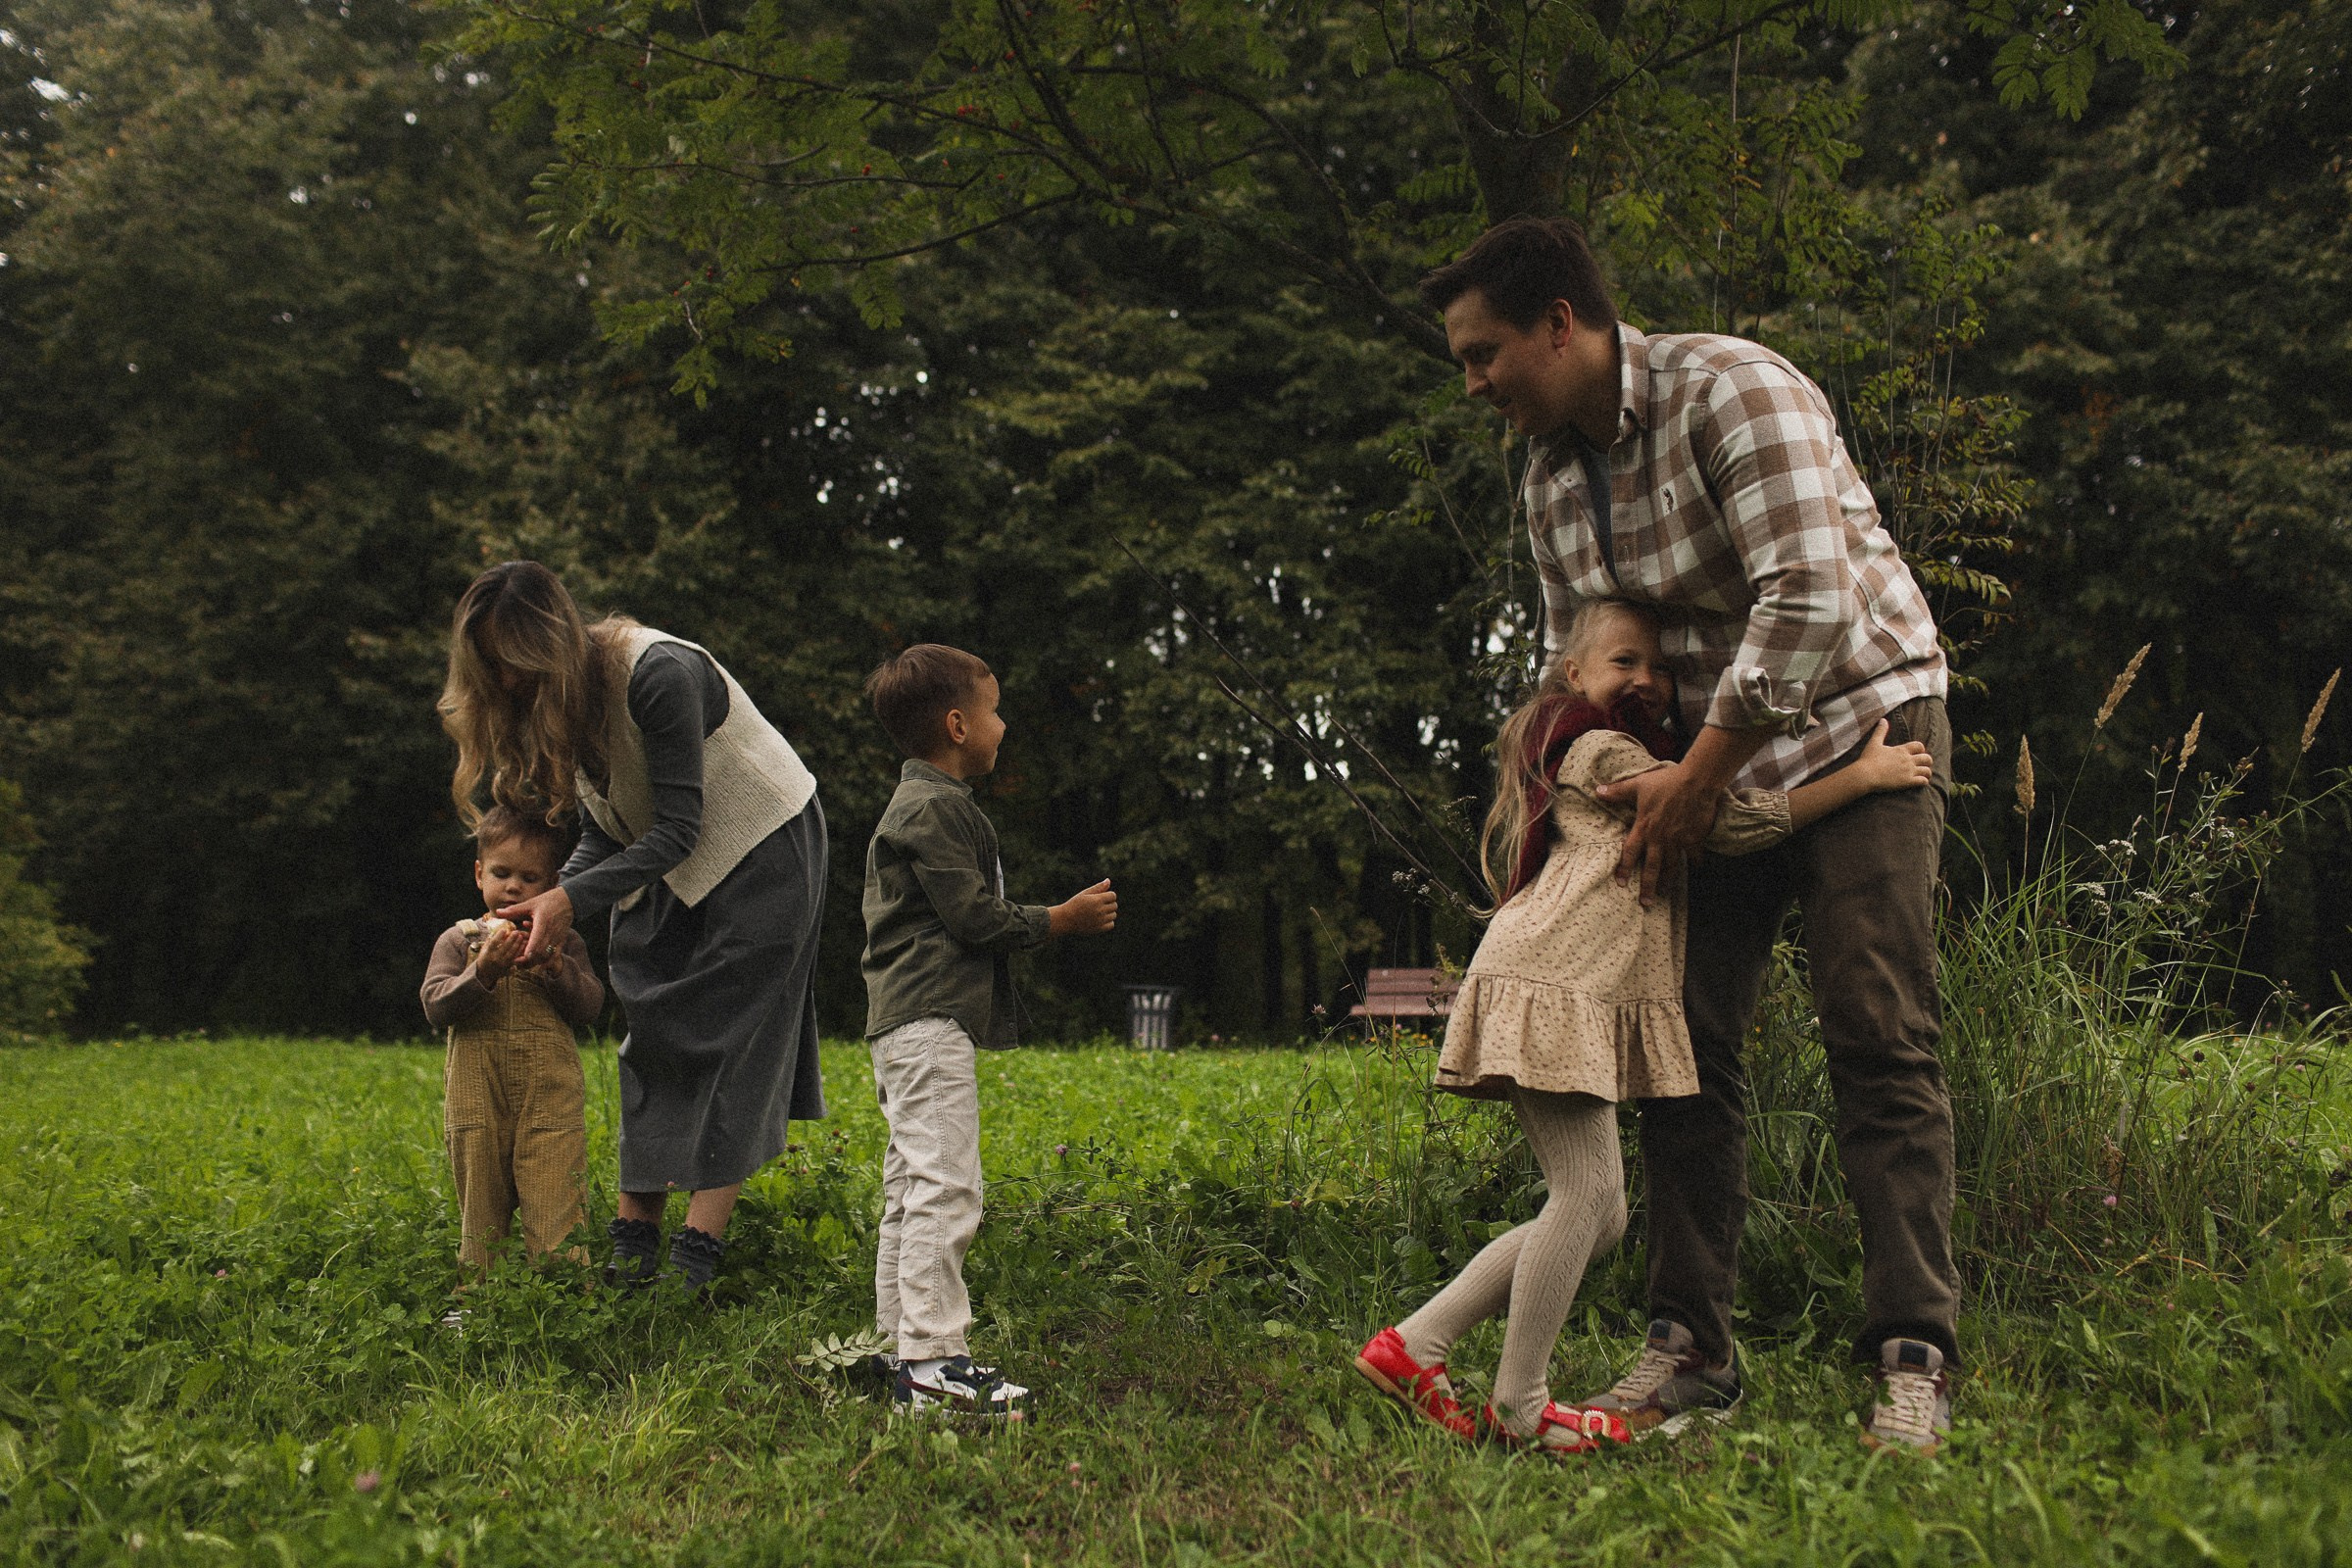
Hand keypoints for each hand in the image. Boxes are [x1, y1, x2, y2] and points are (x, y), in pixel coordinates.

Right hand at [474, 922, 525, 985]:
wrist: (484, 974)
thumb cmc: (484, 958)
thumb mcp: (484, 949)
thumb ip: (490, 940)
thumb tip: (496, 929)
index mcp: (488, 953)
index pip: (494, 943)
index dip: (499, 935)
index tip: (504, 929)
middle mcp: (495, 958)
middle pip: (505, 947)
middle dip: (511, 939)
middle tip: (516, 931)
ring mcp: (502, 963)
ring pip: (512, 953)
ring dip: (517, 944)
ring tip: (521, 936)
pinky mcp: (508, 967)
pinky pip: (515, 959)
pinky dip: (520, 951)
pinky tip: (523, 945)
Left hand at [497, 885, 573, 962]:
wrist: (568, 900)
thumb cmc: (548, 900)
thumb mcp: (530, 904)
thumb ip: (514, 910)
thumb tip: (497, 912)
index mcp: (542, 922)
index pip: (537, 939)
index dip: (529, 950)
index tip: (521, 958)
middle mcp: (551, 932)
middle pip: (541, 951)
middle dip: (528, 959)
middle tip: (516, 962)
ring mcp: (557, 937)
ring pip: (547, 954)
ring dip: (536, 960)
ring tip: (524, 962)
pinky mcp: (561, 940)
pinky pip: (555, 954)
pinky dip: (548, 961)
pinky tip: (540, 966)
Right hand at [1049, 879, 1116, 936]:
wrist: (1065, 920)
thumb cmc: (1075, 904)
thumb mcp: (1085, 893)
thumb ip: (1098, 887)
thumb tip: (1108, 880)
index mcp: (1096, 900)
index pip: (1113, 896)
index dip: (1108, 895)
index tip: (1100, 897)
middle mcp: (1099, 910)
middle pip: (1114, 905)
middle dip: (1109, 904)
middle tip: (1098, 905)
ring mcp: (1100, 921)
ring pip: (1114, 915)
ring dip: (1109, 913)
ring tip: (1098, 913)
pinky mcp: (1099, 929)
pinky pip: (1111, 924)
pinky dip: (1108, 922)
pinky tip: (1100, 920)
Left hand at [1594, 762, 1724, 907]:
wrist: (1696, 782)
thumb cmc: (1666, 783)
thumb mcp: (1638, 785)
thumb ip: (1618, 791)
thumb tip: (1598, 791)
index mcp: (1644, 827)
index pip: (1630, 852)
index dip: (1624, 868)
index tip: (1620, 883)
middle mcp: (1660, 838)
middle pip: (1652, 867)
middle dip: (1648, 886)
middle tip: (1646, 902)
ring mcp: (1678, 840)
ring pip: (1672, 866)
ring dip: (1669, 880)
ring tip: (1666, 892)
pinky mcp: (1694, 838)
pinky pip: (1695, 855)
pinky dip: (1696, 863)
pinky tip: (1696, 869)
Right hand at [1848, 718, 1932, 793]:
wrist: (1865, 775)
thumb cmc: (1868, 759)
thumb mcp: (1874, 743)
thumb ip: (1880, 731)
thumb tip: (1883, 720)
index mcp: (1901, 750)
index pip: (1919, 746)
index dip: (1920, 750)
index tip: (1916, 754)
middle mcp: (1908, 759)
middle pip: (1927, 758)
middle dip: (1926, 761)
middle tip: (1921, 765)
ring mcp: (1909, 771)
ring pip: (1927, 771)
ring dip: (1926, 772)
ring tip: (1922, 775)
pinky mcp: (1907, 782)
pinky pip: (1923, 781)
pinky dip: (1924, 782)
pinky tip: (1919, 783)